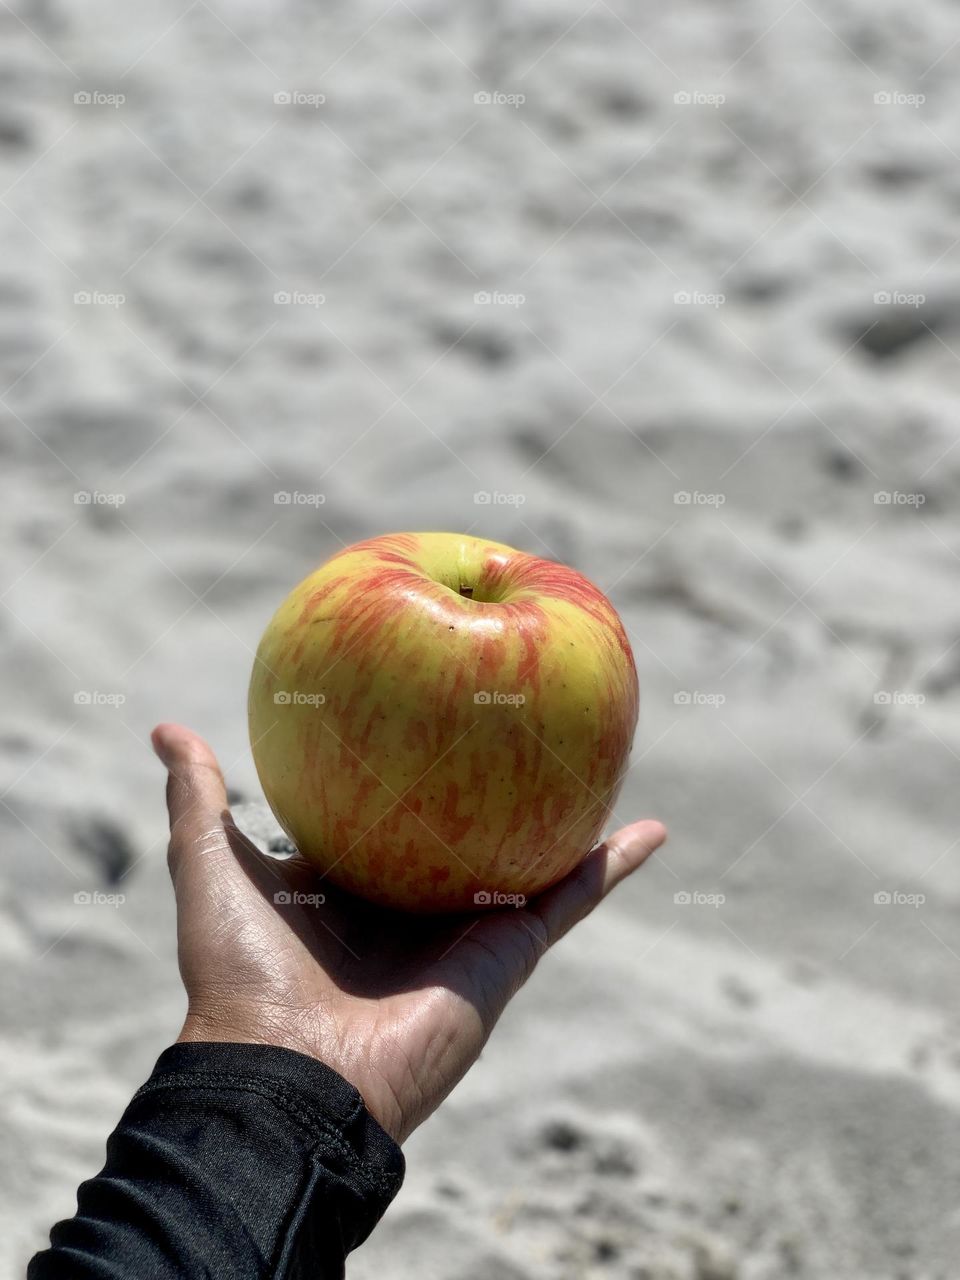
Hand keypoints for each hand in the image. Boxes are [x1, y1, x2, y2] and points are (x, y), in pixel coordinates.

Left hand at [153, 722, 665, 1144]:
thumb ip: (197, 800)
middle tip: (526, 727)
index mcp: (352, 884)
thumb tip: (164, 729)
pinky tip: (650, 828)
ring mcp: (465, 926)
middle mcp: (413, 902)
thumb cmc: (242, 975)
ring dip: (570, 818)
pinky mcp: (508, 951)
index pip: (390, 813)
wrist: (289, 1075)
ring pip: (532, 858)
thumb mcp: (212, 869)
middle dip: (498, 788)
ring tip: (604, 764)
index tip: (430, 720)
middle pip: (469, 831)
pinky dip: (613, 865)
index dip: (409, 770)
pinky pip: (570, 897)